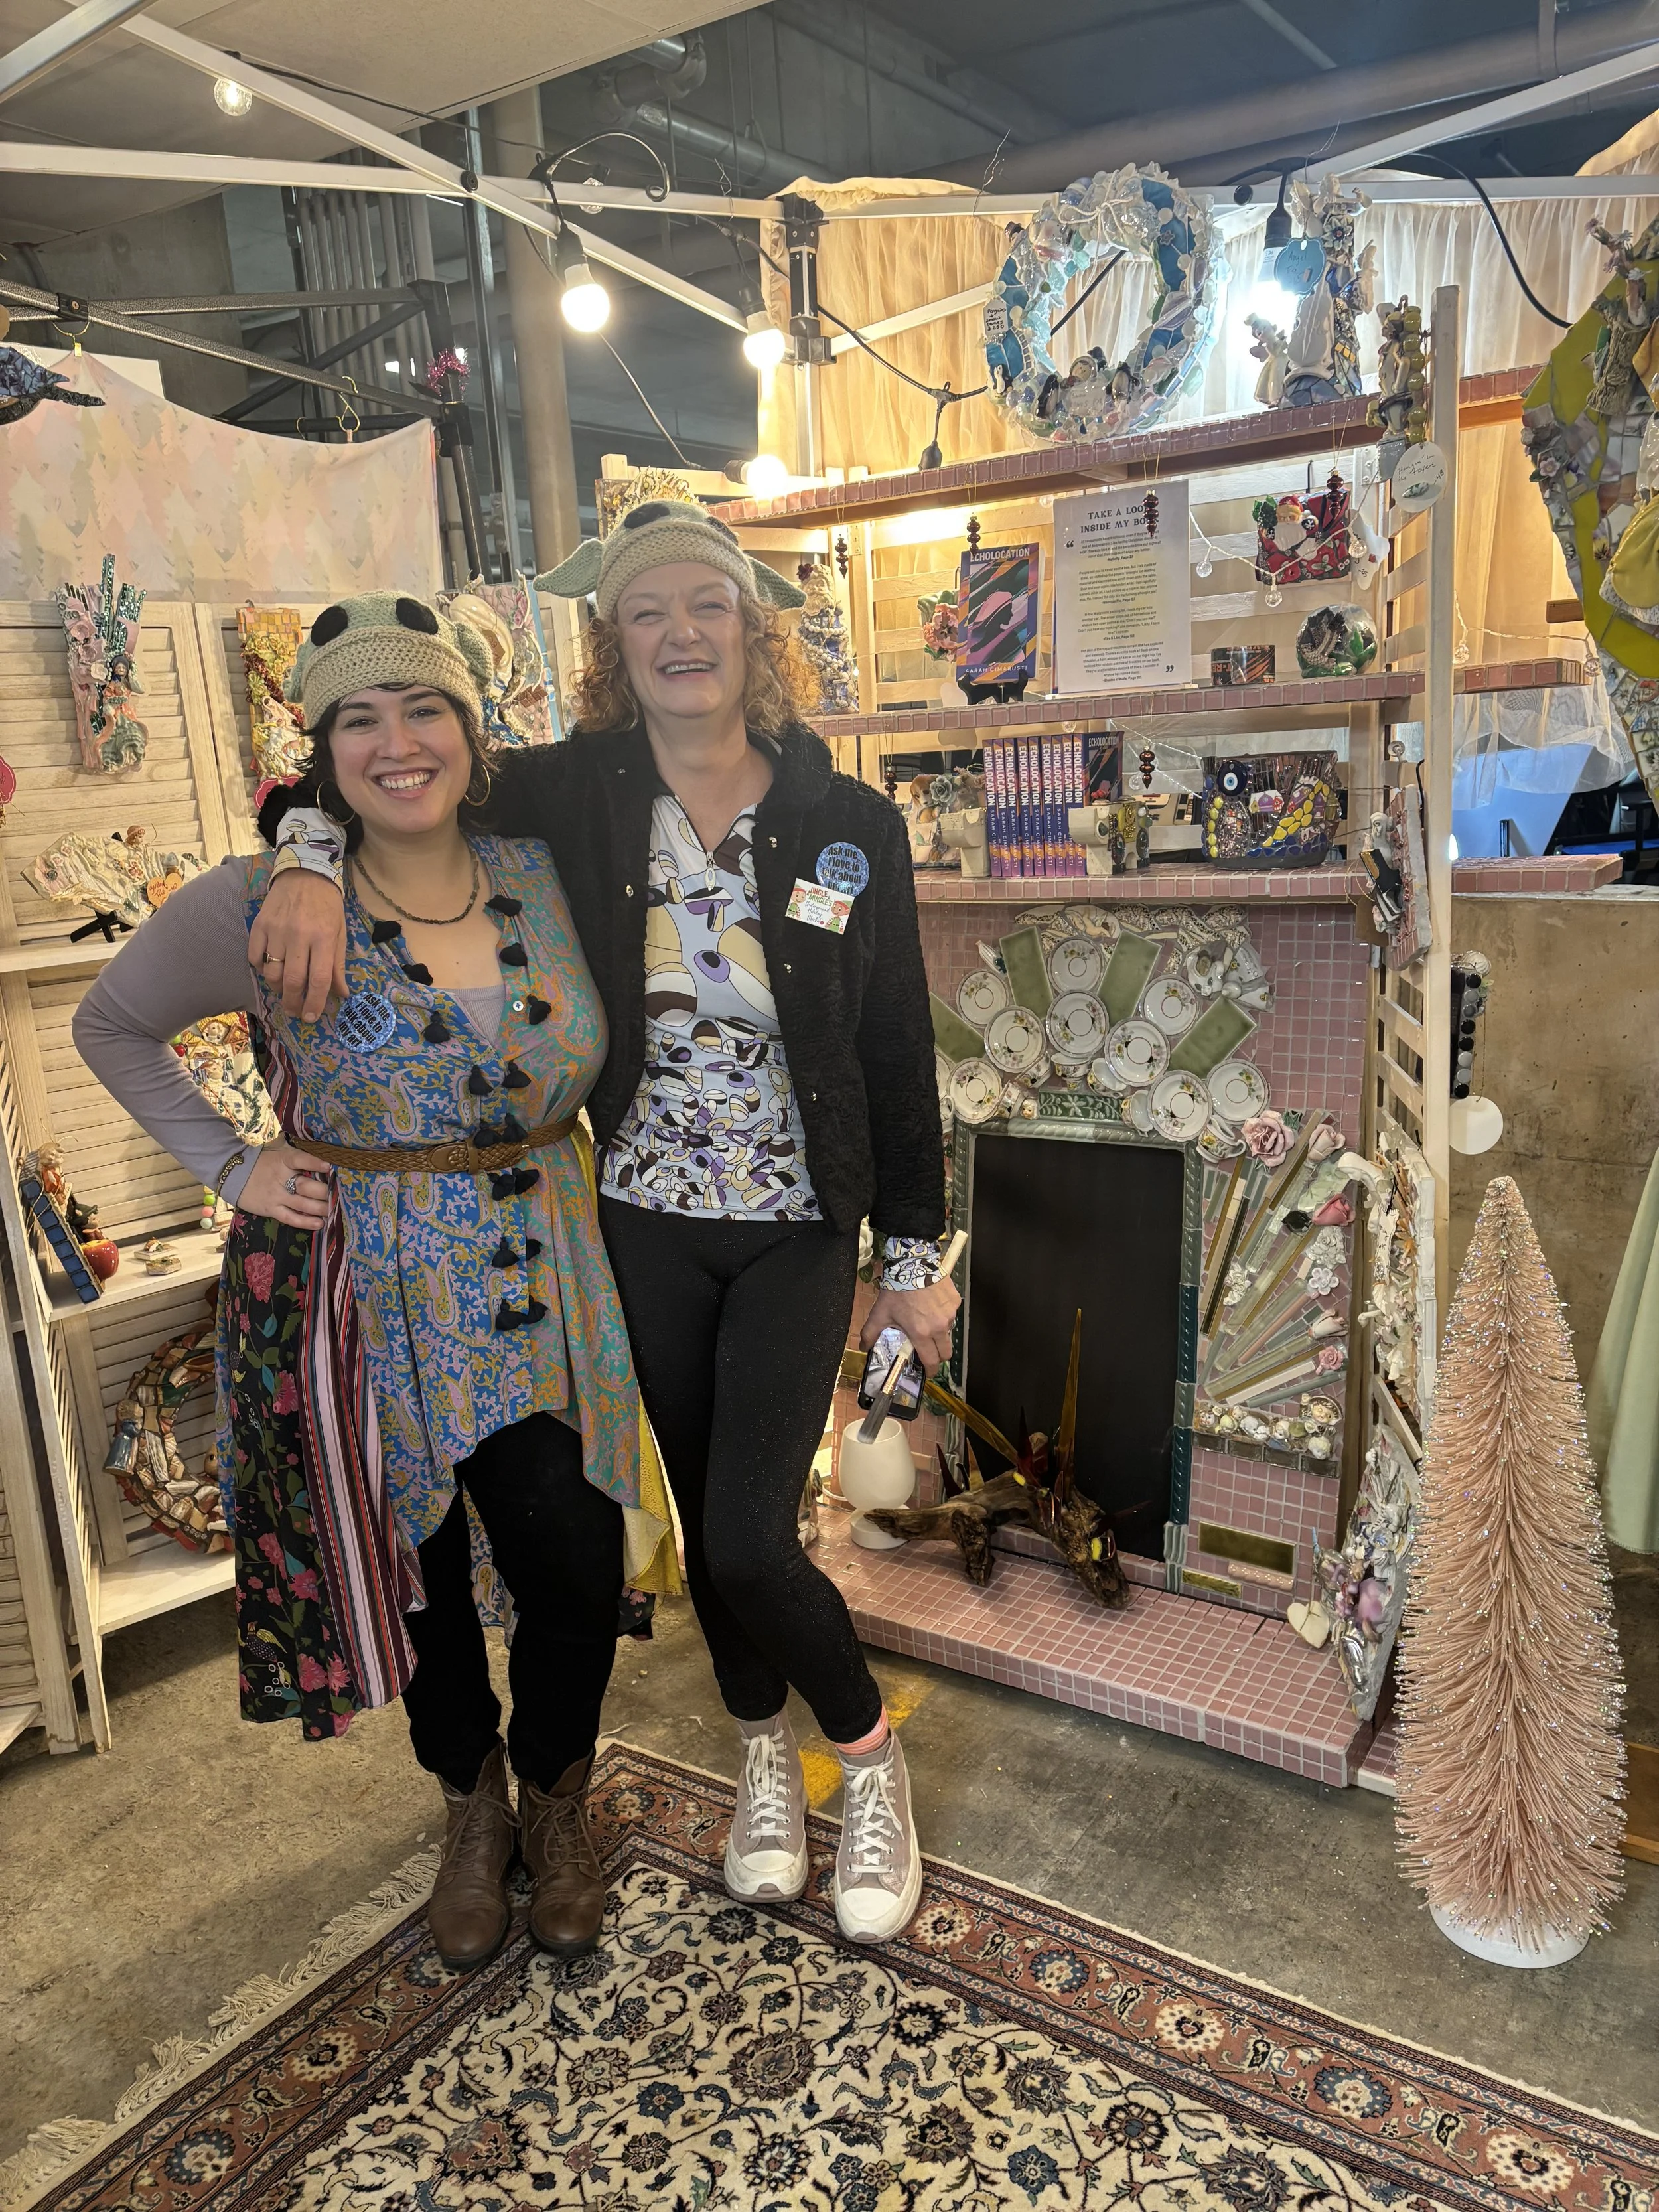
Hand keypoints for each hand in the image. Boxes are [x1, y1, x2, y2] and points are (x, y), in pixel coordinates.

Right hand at [236, 1141, 334, 1230]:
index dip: (315, 1163)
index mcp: (283, 1160)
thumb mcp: (277, 1148)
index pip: (301, 1160)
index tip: (330, 1166)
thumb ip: (296, 1147)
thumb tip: (318, 1140)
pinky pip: (290, 1218)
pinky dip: (305, 1222)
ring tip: (335, 1210)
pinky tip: (320, 1223)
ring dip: (321, 1208)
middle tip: (341, 1195)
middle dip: (325, 1192)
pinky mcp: (271, 1209)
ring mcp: (276, 1195)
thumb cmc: (260, 1159)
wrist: (231, 1172)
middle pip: (306, 1186)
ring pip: (302, 1204)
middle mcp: (281, 1178)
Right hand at [248, 868, 347, 1021]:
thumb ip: (338, 965)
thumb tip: (342, 995)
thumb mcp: (339, 933)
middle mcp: (299, 935)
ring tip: (285, 989)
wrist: (304, 874)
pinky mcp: (259, 925)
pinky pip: (255, 957)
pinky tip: (270, 968)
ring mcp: (276, 930)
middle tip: (294, 1011)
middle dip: (293, 1003)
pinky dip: (261, 968)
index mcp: (323, 938)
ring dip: (277, 988)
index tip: (311, 1017)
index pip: (319, 980)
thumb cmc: (327, 906)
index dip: (315, 1003)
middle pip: (292, 981)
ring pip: (271, 972)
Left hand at [861, 1274, 959, 1375]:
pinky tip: (932, 1306)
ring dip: (940, 1333)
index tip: (928, 1371)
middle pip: (946, 1352)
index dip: (930, 1370)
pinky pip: (951, 1315)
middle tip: (930, 1351)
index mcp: (921, 1333)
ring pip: (948, 1332)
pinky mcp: (954, 1302)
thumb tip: (863, 1347)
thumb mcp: (879, 1313)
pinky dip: (943, 1315)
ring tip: (927, 1321)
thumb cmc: (896, 1290)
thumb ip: (870, 1333)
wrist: (912, 1264)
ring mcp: (949, 1314)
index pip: (931, 1361)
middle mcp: (938, 1327)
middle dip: (939, 1356)